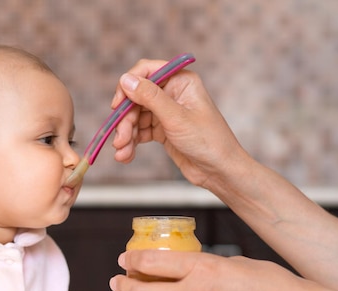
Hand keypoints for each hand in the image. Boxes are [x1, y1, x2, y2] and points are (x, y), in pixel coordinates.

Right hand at [110, 60, 246, 187]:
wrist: (220, 171)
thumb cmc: (208, 141)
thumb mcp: (176, 118)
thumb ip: (150, 97)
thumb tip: (126, 79)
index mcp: (181, 81)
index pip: (147, 72)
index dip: (128, 86)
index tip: (117, 105)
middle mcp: (172, 93)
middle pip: (136, 98)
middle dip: (125, 120)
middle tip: (119, 139)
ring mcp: (167, 112)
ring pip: (135, 117)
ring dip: (126, 134)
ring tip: (122, 152)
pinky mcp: (163, 130)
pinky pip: (140, 131)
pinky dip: (131, 142)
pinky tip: (126, 155)